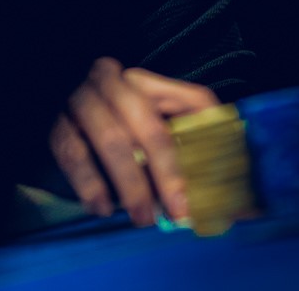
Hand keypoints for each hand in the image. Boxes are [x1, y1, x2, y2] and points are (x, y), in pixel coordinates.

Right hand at [49, 57, 217, 225]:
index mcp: (146, 80)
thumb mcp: (159, 113)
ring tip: (143, 218)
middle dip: (166, 171)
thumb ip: (197, 146)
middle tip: (179, 212)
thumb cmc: (118, 116)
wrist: (59, 96)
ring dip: (130, 184)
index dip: (207, 141)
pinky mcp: (55, 125)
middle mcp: (112, 84)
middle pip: (146, 124)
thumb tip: (242, 204)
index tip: (213, 186)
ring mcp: (80, 102)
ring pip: (110, 140)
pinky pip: (72, 155)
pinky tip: (102, 208)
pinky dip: (89, 185)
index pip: (188, 103)